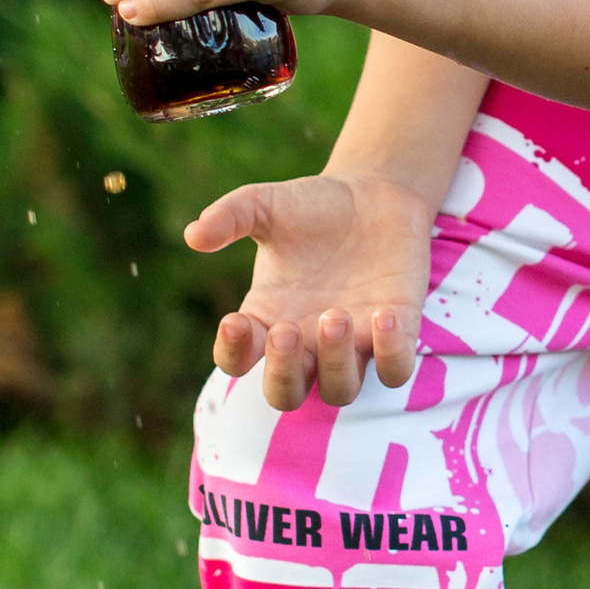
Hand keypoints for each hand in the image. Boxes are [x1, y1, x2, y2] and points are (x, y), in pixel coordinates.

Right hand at [184, 169, 435, 406]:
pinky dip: (390, 353)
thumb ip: (229, 217)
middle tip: (284, 331)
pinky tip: (382, 314)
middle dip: (283, 373)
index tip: (234, 320)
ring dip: (335, 363)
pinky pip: (395, 369)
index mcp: (266, 318)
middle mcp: (307, 342)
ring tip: (334, 315)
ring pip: (340, 390)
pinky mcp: (397, 331)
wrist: (375, 193)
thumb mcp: (266, 204)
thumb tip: (192, 236)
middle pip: (286, 394)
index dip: (231, 352)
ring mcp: (353, 343)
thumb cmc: (313, 206)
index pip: (237, 361)